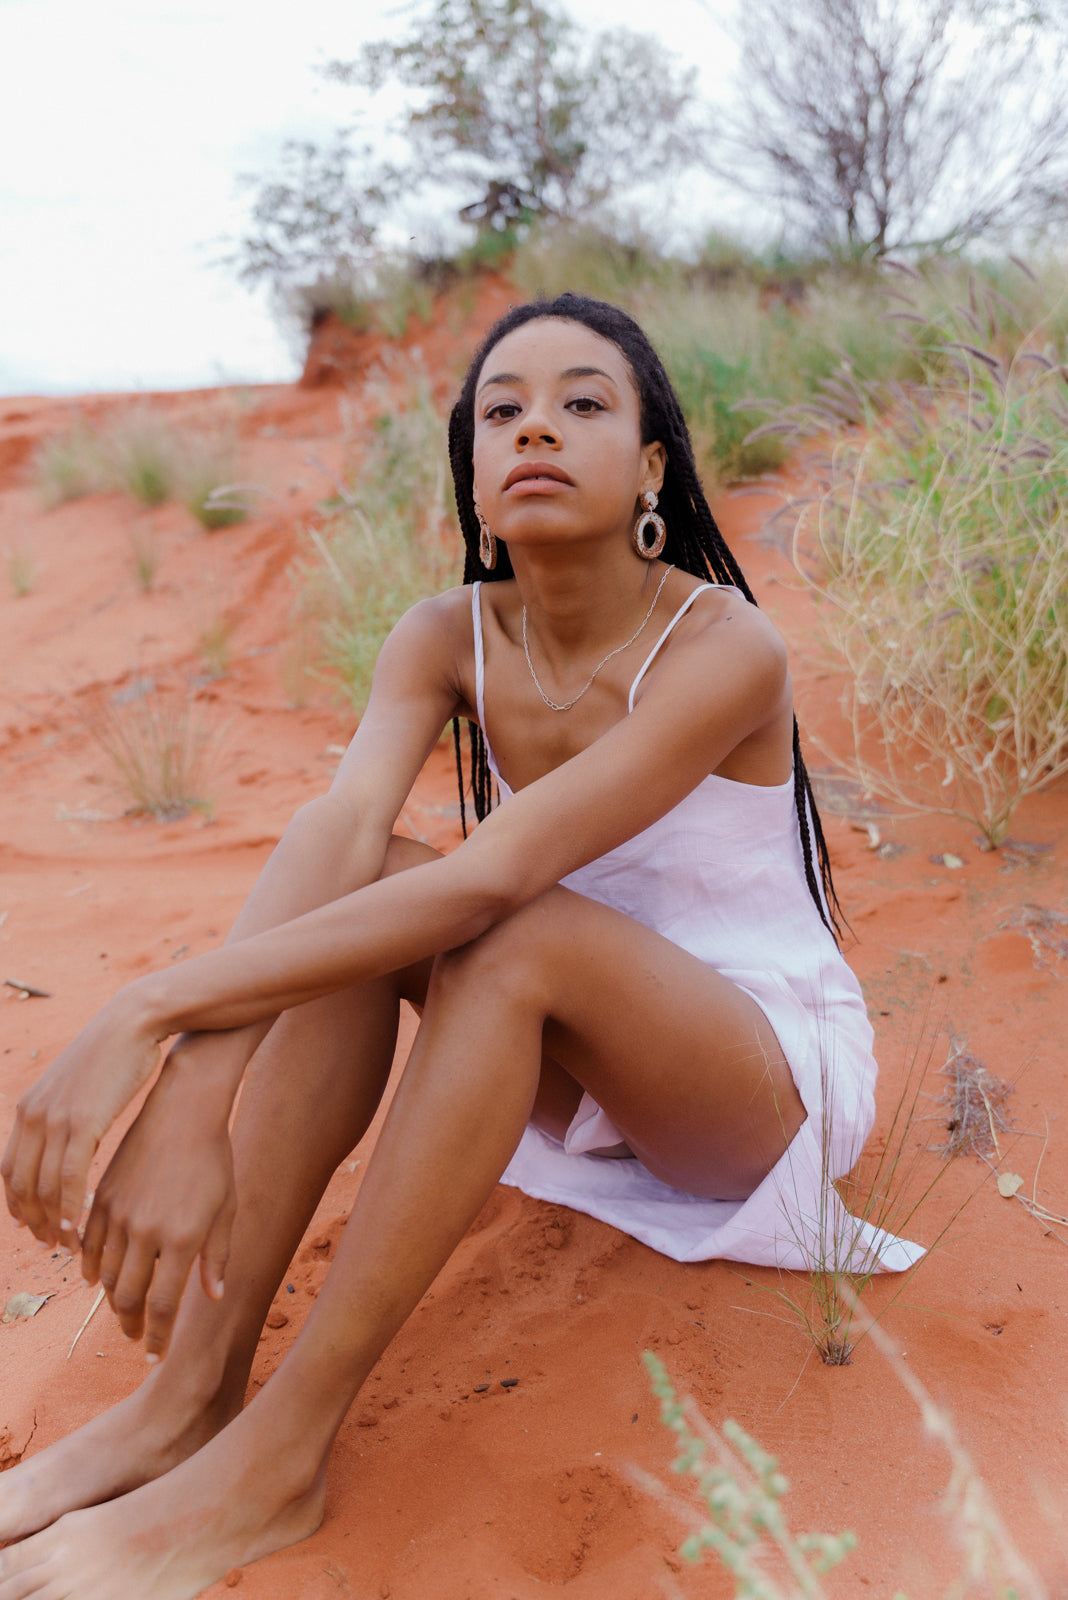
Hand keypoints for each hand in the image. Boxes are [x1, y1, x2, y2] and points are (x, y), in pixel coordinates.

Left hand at [2, 985, 162, 1251]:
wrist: (133, 1023)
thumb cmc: (115, 1056)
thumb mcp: (77, 1087)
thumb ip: (65, 1114)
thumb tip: (68, 1138)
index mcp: (29, 1109)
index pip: (9, 1169)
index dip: (17, 1203)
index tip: (33, 1225)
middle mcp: (33, 1116)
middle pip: (20, 1184)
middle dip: (33, 1220)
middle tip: (51, 1243)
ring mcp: (56, 1119)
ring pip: (41, 1186)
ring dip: (51, 1221)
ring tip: (67, 1242)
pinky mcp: (82, 1122)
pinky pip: (68, 1178)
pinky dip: (69, 1208)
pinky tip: (78, 1226)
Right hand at [80, 1054, 236, 1358]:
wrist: (183, 1111)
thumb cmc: (214, 1161)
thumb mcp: (226, 1210)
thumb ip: (217, 1257)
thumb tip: (212, 1297)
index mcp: (182, 1240)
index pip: (164, 1307)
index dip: (159, 1339)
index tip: (156, 1357)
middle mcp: (146, 1233)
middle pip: (128, 1299)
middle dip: (133, 1326)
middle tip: (138, 1338)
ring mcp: (119, 1215)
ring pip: (107, 1277)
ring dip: (115, 1302)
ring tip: (125, 1313)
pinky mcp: (102, 1198)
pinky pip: (90, 1247)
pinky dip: (93, 1270)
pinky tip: (100, 1280)